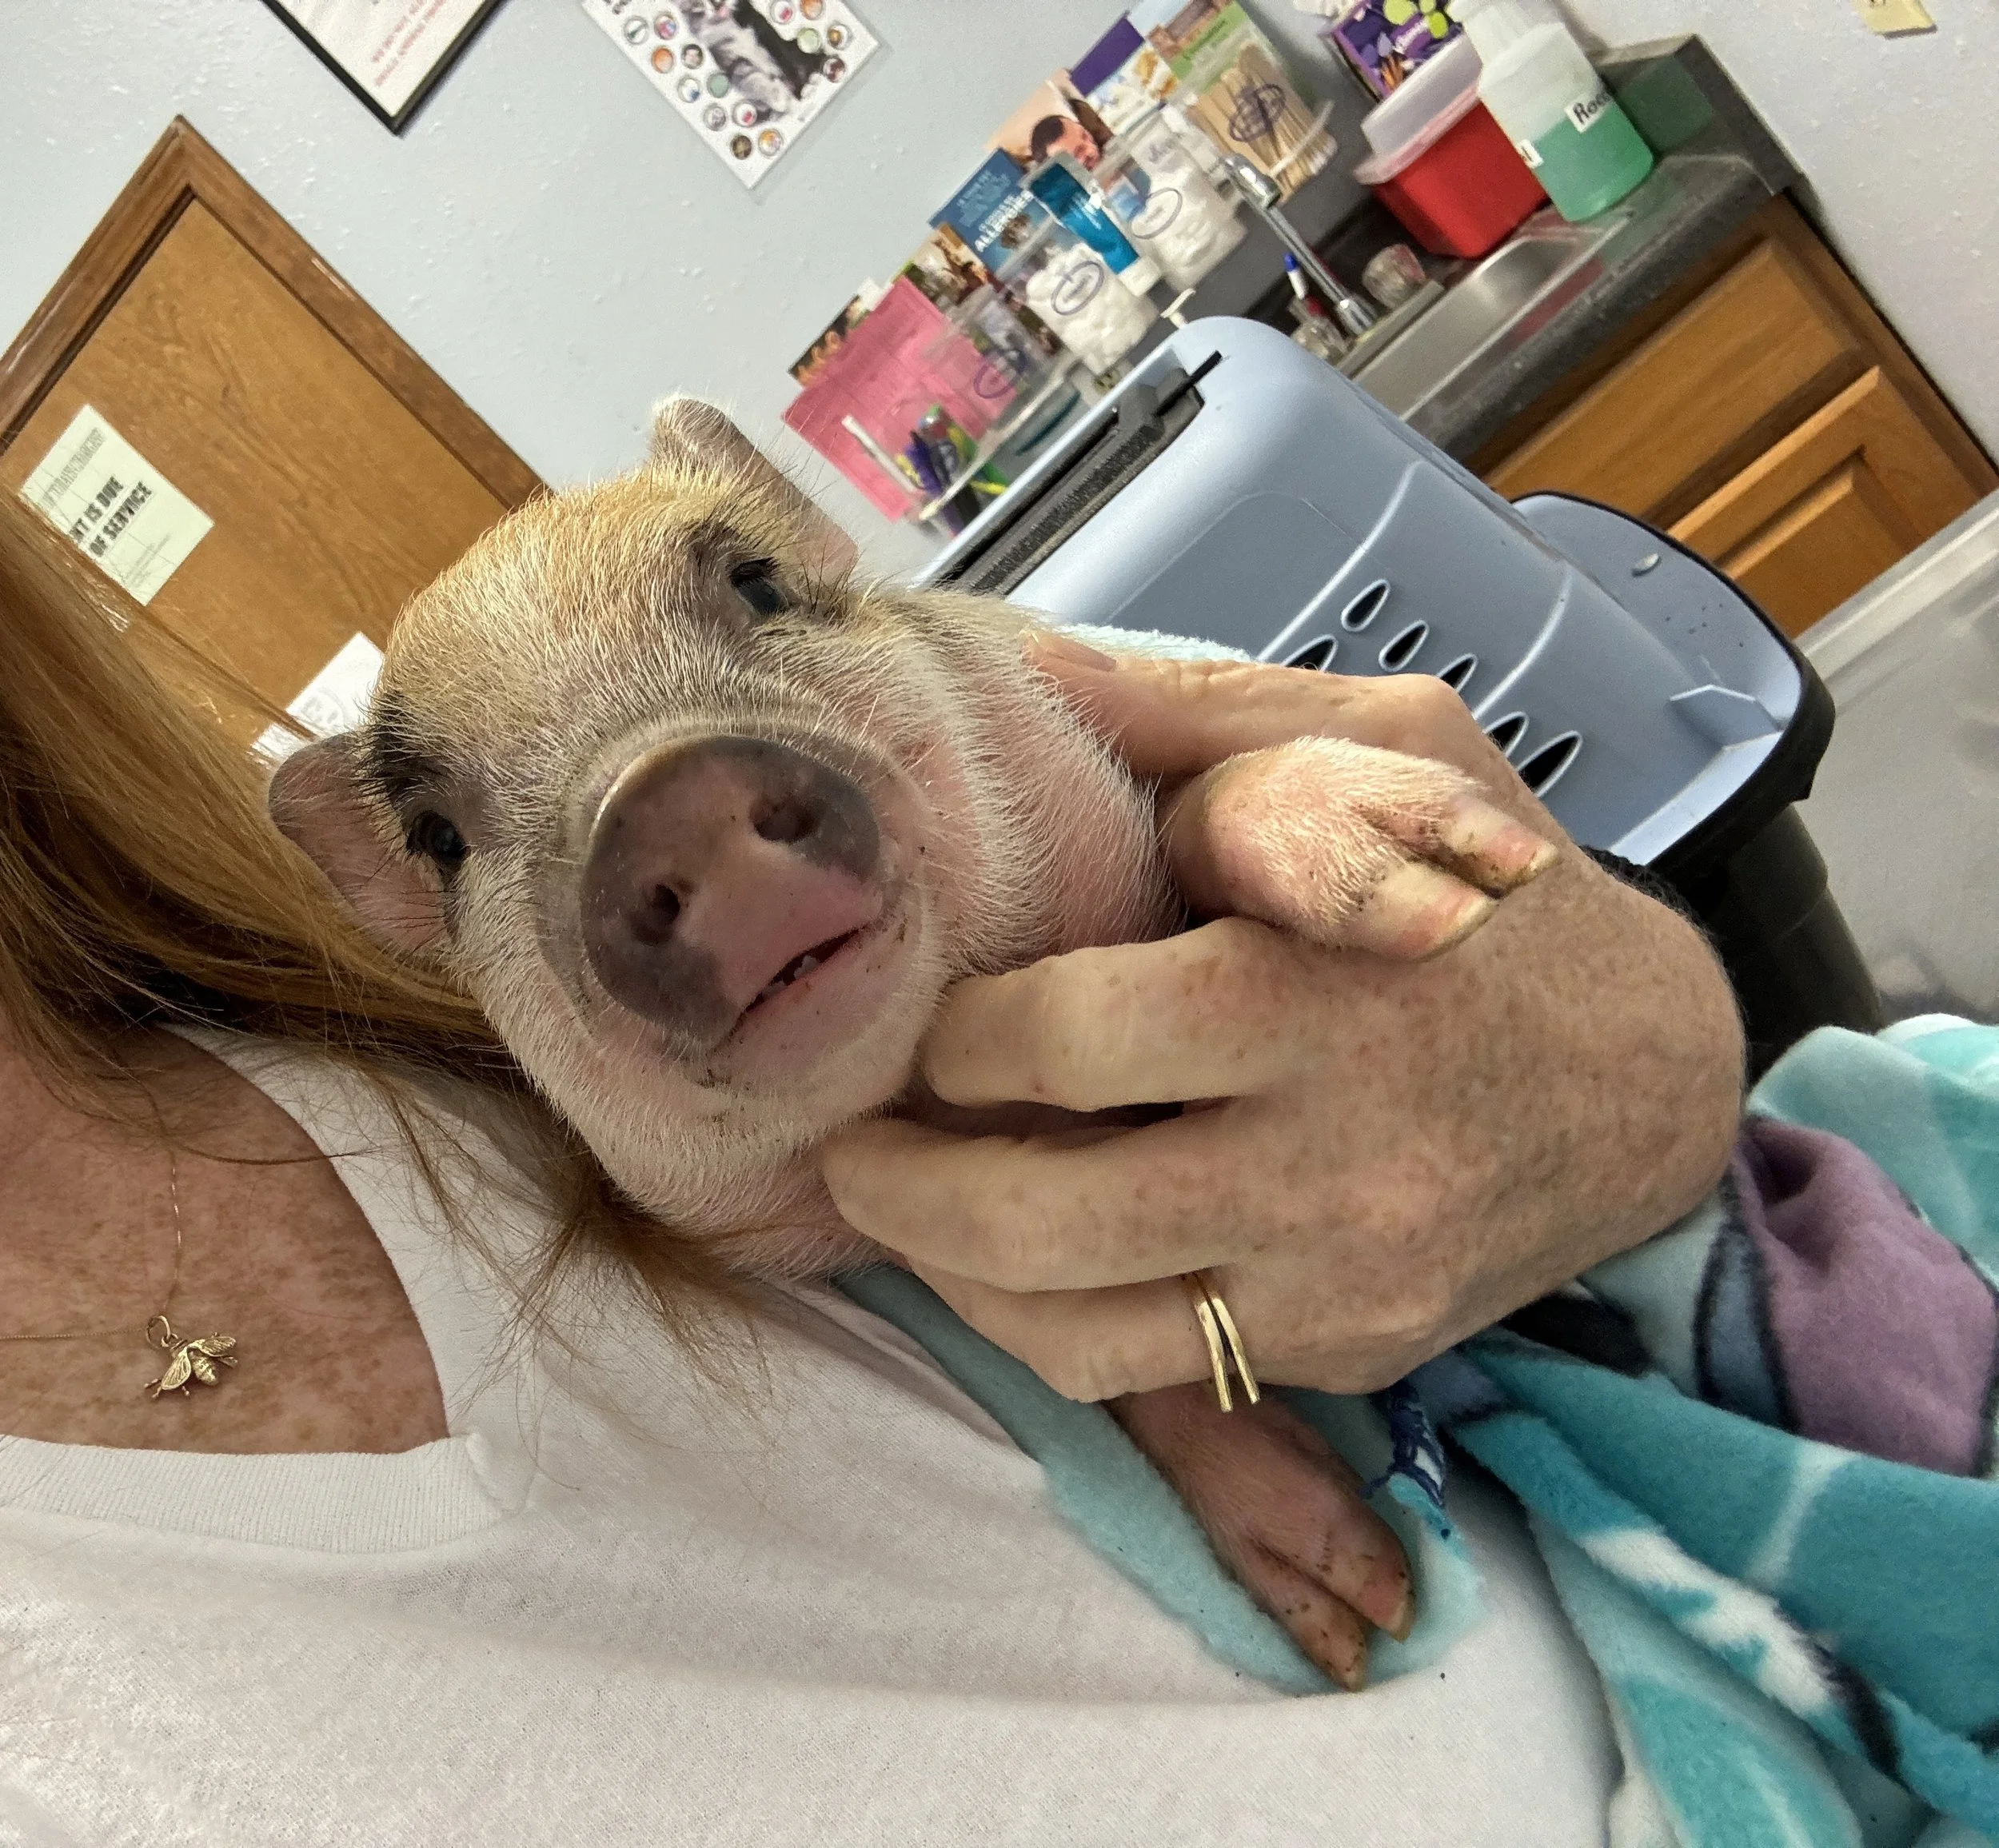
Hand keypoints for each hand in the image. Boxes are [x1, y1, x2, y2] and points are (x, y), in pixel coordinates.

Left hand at [820, 640, 1744, 1400]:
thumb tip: (1024, 671)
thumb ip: (1200, 715)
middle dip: (899, 1187)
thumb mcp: (1389, 748)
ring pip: (1071, 1335)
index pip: (1057, 1040)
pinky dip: (1053, 1325)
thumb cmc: (1500, 893)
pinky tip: (1024, 1257)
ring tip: (910, 1209)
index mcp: (1311, 992)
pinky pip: (1151, 1373)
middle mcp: (1322, 1164)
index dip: (955, 1034)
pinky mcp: (1348, 1350)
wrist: (1654, 1080)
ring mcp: (1336, 1281)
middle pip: (1034, 1220)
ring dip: (952, 1280)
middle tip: (851, 1142)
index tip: (931, 1012)